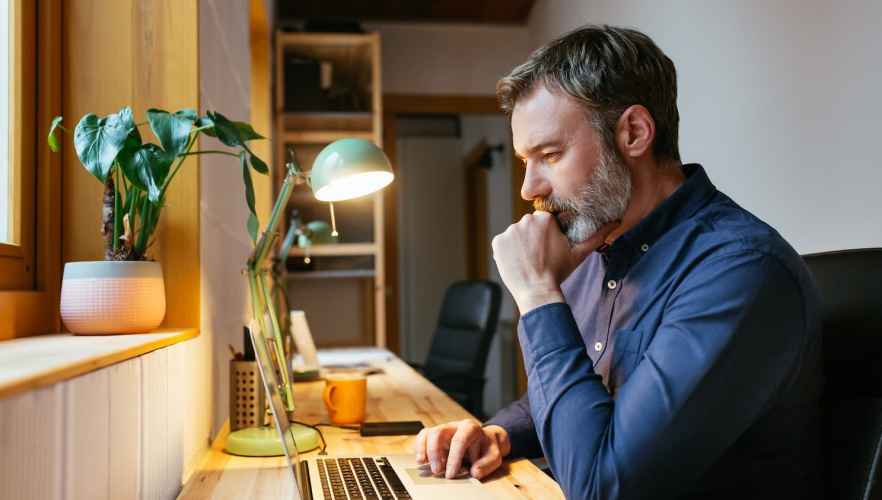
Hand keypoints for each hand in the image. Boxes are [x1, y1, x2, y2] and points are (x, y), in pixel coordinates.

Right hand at [413, 420, 510, 478]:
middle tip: (437, 471)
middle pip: (438, 432)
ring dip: (424, 450)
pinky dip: (419, 448)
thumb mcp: (494, 456)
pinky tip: (421, 460)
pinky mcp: (436, 435)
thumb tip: (474, 472)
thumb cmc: (487, 448)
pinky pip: (423, 436)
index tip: (451, 474)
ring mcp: (444, 429)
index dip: (453, 458)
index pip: (459, 440)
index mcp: (470, 428)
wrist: (484, 441)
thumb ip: (486, 464)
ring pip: (428, 433)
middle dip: (434, 453)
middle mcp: (454, 426)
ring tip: (424, 465)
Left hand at [491, 212, 617, 313]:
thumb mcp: (579, 253)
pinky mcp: (497, 242)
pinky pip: (503, 243)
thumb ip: (597, 235)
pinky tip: (517, 262)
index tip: (549, 248)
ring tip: (528, 261)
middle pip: (529, 226)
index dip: (546, 235)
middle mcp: (525, 220)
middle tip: (539, 256)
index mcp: (544, 218)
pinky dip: (507, 252)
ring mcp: (509, 231)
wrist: (537, 292)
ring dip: (520, 245)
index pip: (544, 221)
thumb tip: (615, 223)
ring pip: (516, 235)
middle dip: (533, 238)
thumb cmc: (559, 272)